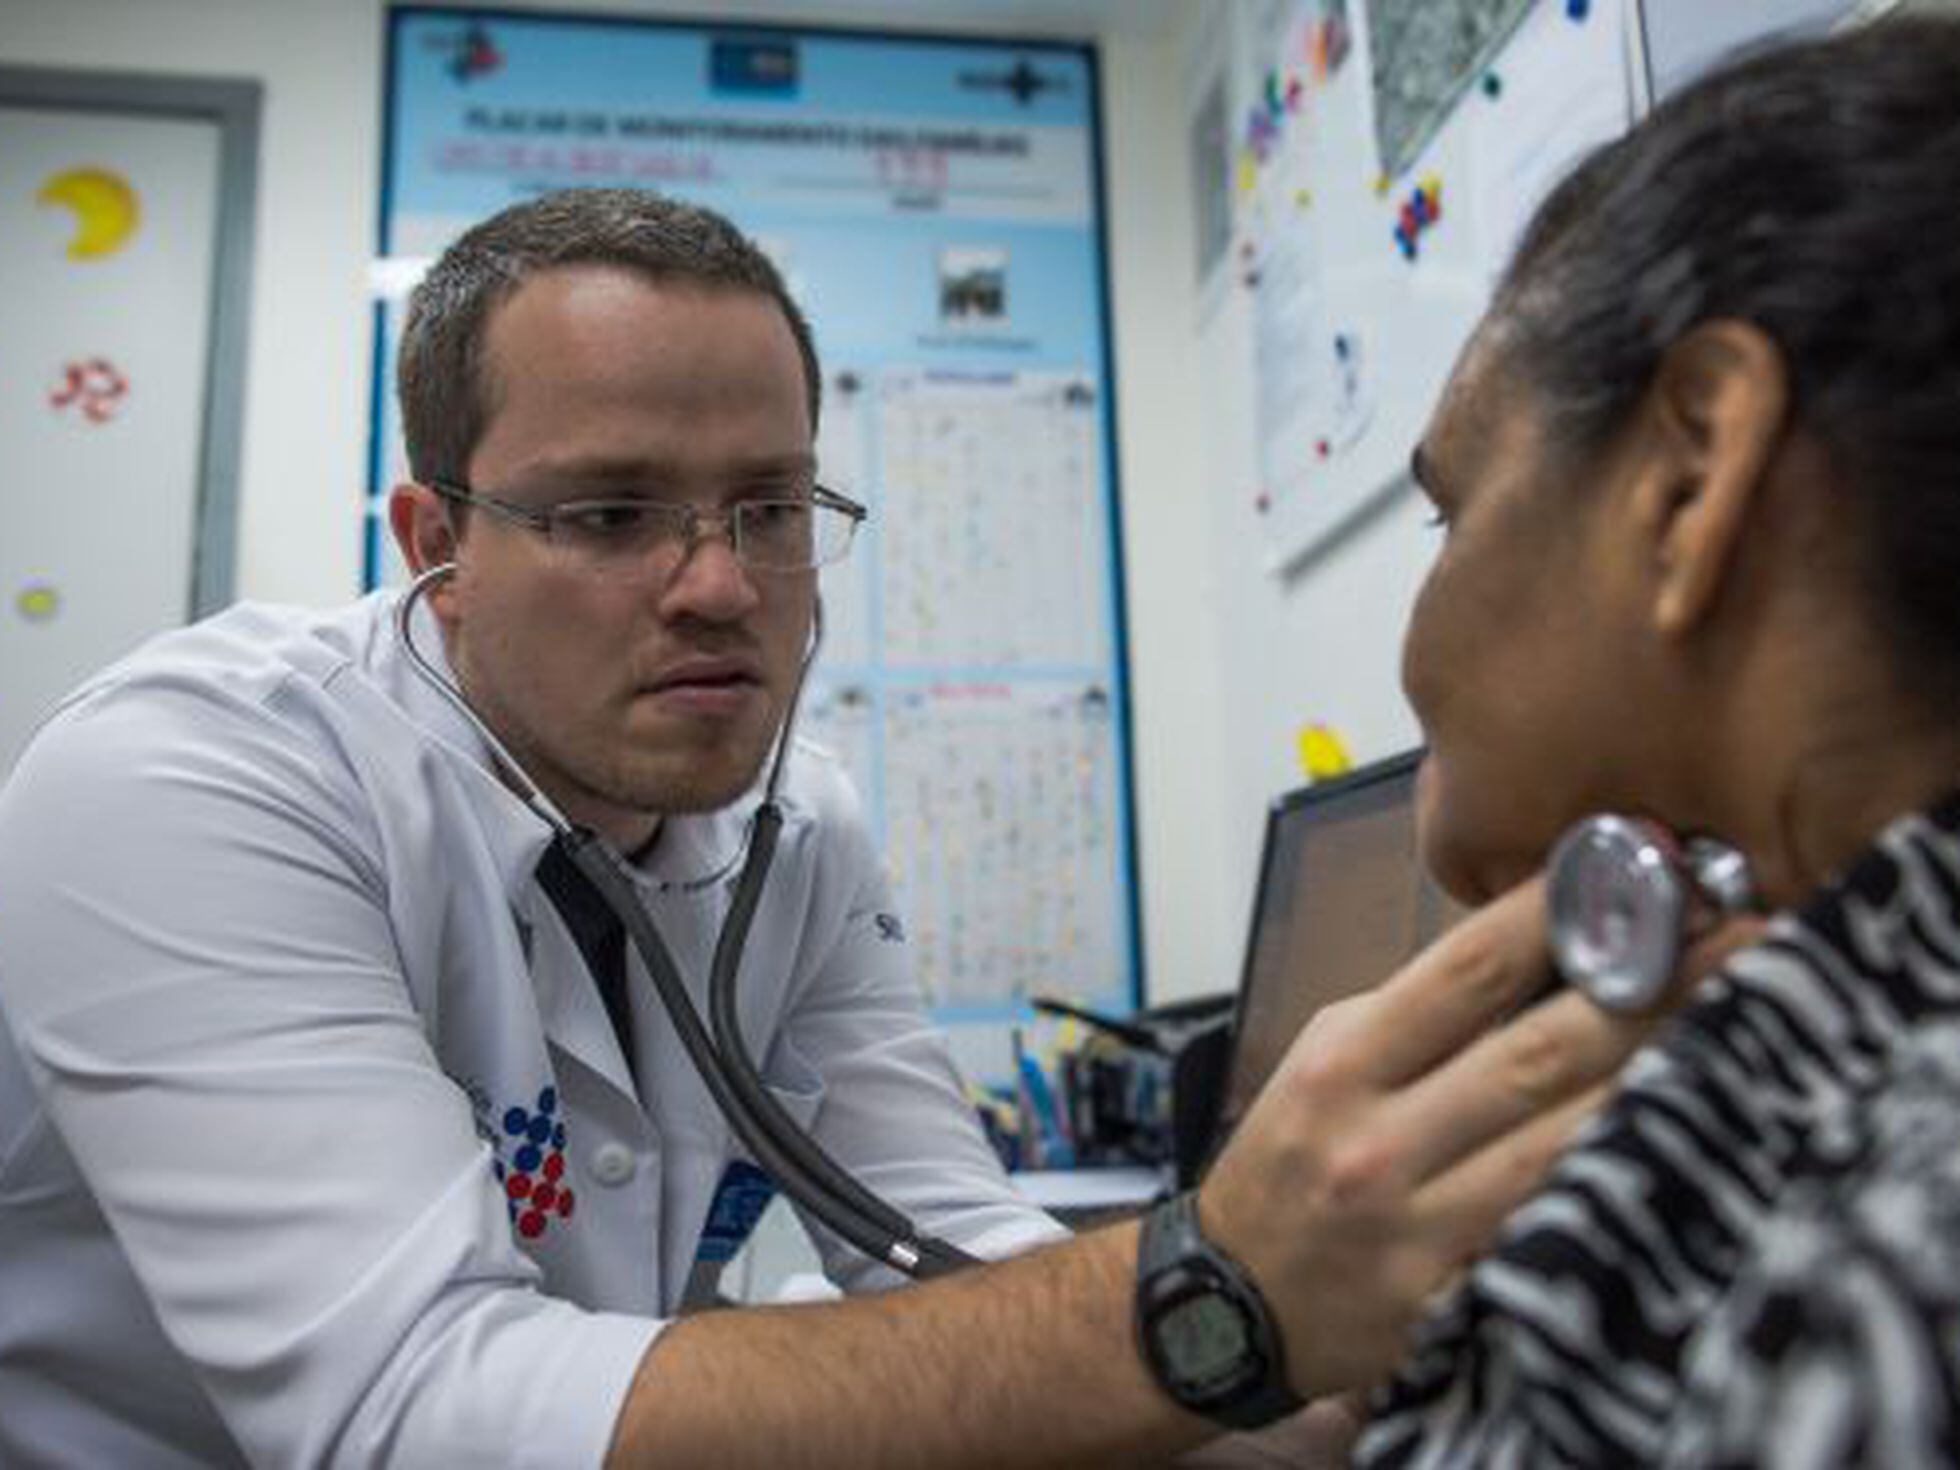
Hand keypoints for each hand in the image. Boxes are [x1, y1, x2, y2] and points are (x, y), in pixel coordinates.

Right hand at [1198, 873, 1763, 1401]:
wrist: (1230, 1304)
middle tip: (1742, 933)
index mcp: (1344, 1063)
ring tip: (1747, 1021)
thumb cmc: (1288, 1162)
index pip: (1465, 970)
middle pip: (1539, 1050)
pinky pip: (1554, 1235)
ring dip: (1664, 1079)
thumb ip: (1420, 1014)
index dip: (1562, 914)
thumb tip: (1543, 946)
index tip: (1642, 869)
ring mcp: (1418, 1228)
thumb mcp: (1326, 1063)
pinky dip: (1622, 1189)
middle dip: (1651, 985)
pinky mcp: (1449, 1302)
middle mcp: (1379, 1140)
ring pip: (1565, 1144)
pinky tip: (1688, 1148)